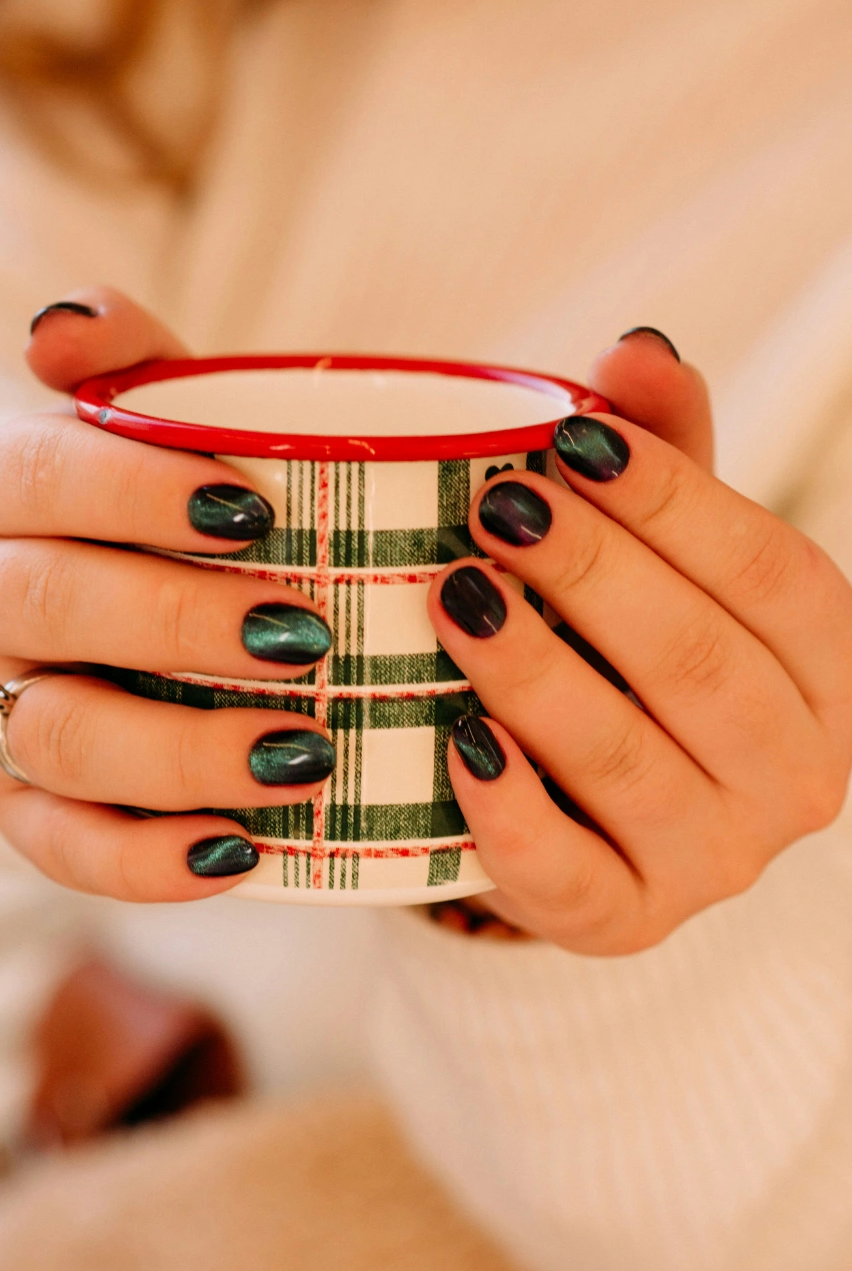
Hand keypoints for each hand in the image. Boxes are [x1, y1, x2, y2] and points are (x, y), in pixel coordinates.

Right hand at [0, 290, 334, 899]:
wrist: (66, 604)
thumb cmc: (138, 500)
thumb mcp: (133, 413)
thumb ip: (122, 355)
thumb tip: (63, 323)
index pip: (44, 473)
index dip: (143, 490)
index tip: (260, 507)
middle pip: (52, 607)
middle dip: (182, 622)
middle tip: (307, 632)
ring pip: (56, 738)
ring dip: (182, 753)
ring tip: (307, 755)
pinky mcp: (9, 804)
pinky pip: (57, 849)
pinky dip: (145, 865)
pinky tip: (242, 854)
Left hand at [433, 329, 851, 954]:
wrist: (591, 804)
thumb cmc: (628, 648)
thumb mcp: (659, 552)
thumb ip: (663, 456)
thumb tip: (638, 348)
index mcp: (824, 666)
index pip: (769, 573)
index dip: (673, 499)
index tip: (570, 439)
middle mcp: (795, 772)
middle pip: (701, 663)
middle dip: (594, 574)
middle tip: (498, 507)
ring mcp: (716, 860)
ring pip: (628, 760)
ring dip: (536, 672)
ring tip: (457, 596)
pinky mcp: (623, 922)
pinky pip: (567, 874)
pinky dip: (509, 809)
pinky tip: (456, 742)